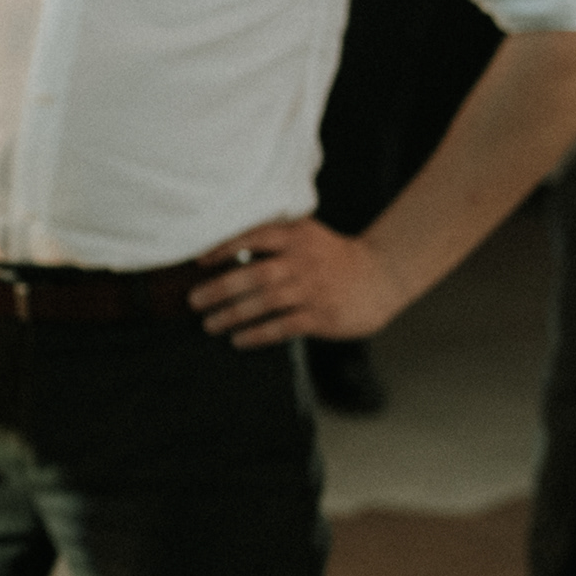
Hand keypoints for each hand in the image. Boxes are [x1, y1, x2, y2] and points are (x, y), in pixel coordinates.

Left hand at [191, 215, 407, 347]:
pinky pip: (283, 326)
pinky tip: (238, 340)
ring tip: (209, 324)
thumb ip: (273, 239)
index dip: (223, 248)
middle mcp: (303, 260)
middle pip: (254, 275)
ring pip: (265, 303)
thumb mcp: (307, 236)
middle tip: (193, 301)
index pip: (253, 237)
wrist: (381, 276)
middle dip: (219, 289)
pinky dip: (257, 334)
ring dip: (232, 315)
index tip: (198, 261)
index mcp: (296, 236)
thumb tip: (223, 252)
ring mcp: (313, 289)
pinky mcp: (322, 316)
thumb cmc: (332, 257)